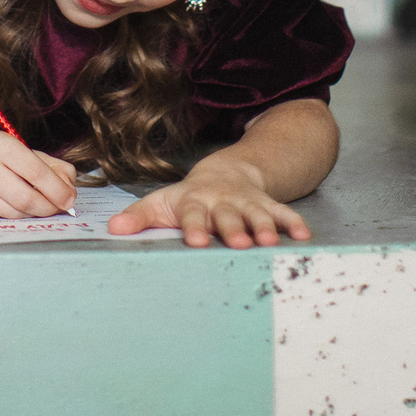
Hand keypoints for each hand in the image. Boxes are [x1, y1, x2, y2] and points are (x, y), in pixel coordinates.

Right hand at [0, 132, 77, 218]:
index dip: (58, 190)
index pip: (37, 173)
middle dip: (48, 208)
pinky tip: (13, 207)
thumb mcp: (22, 153)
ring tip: (37, 207)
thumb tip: (70, 189)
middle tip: (58, 209)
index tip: (70, 200)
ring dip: (32, 214)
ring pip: (14, 212)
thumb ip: (52, 167)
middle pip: (26, 198)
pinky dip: (13, 217)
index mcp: (0, 144)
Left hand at [108, 163, 310, 248]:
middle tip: (239, 243)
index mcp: (195, 201)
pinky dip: (293, 223)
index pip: (194, 214)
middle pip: (229, 215)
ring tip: (270, 242)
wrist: (226, 173)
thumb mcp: (162, 202)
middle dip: (234, 228)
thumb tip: (112, 229)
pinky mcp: (268, 205)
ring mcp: (247, 202)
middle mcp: (223, 201)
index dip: (195, 226)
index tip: (196, 241)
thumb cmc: (189, 197)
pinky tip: (303, 237)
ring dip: (265, 227)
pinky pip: (283, 212)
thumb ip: (139, 217)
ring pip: (258, 214)